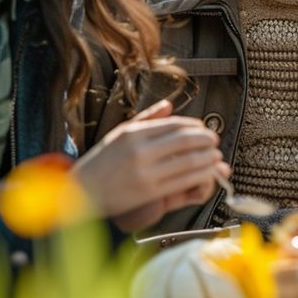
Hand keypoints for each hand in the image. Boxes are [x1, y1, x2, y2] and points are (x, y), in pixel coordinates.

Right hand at [72, 99, 224, 225]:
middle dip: (206, 140)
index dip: (195, 126)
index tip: (205, 129)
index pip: (174, 125)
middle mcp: (140, 150)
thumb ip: (147, 118)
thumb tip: (169, 105)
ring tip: (216, 157)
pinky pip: (182, 181)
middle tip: (215, 141)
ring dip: (208, 158)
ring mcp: (145, 172)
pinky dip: (201, 175)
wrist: (81, 192)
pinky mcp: (149, 192)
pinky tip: (208, 172)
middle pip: (185, 141)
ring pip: (188, 162)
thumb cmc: (102, 161)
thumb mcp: (120, 133)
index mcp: (133, 133)